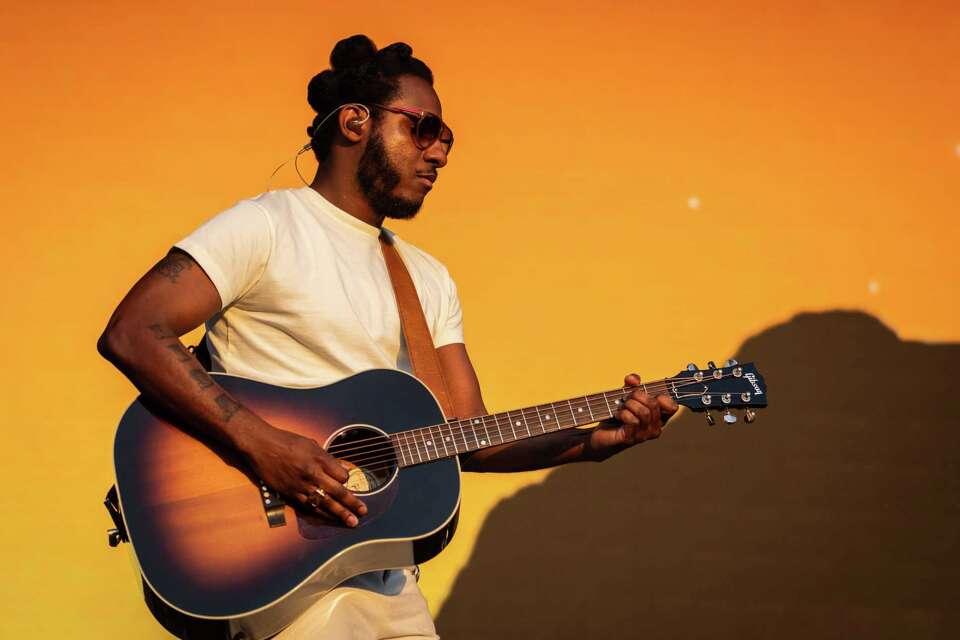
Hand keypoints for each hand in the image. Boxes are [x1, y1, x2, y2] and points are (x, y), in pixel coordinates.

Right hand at [242, 424, 367, 526]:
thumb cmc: (286, 441)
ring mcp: (301, 485)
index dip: (347, 479)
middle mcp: (312, 473)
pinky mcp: (290, 493)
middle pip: (337, 491)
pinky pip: (308, 506)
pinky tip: (329, 518)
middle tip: (363, 512)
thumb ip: (328, 458)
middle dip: (352, 503)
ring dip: (339, 513)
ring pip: (324, 503)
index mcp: (319, 459)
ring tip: (351, 522)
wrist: (261, 445)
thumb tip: (344, 469)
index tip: (346, 480)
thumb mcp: (311, 444)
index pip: (342, 475)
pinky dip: (320, 513)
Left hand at [584, 373, 678, 461]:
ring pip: (644, 412)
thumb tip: (634, 379)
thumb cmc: (617, 415)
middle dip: (637, 396)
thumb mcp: (626, 395)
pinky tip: (617, 415)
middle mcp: (654, 428)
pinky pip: (633, 421)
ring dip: (629, 405)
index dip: (662, 397)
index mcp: (658, 417)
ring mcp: (644, 435)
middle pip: (653, 404)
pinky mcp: (631, 438)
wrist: (601, 433)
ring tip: (621, 407)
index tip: (647, 393)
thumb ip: (632, 384)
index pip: (672, 407)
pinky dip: (623, 413)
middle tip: (626, 398)